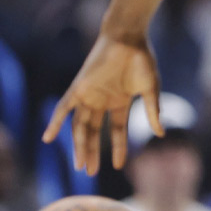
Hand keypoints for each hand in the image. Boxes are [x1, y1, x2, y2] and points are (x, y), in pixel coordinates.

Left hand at [42, 34, 163, 175]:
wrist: (127, 38)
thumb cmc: (142, 60)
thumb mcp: (150, 89)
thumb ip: (152, 111)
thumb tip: (161, 134)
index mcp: (119, 102)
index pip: (116, 130)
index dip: (118, 148)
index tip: (119, 166)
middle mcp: (101, 101)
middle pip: (93, 132)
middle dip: (92, 152)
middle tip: (90, 172)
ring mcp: (89, 95)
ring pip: (79, 126)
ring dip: (78, 145)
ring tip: (80, 165)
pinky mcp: (78, 88)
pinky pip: (63, 108)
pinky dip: (55, 122)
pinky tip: (48, 138)